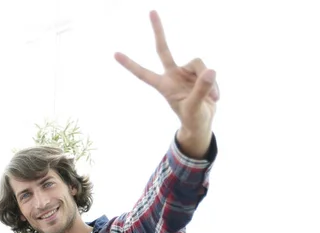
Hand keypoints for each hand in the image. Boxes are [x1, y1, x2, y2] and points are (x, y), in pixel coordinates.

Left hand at [114, 10, 218, 158]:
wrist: (203, 123)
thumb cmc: (193, 119)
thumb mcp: (195, 108)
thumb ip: (201, 90)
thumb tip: (211, 71)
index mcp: (164, 86)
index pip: (143, 73)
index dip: (130, 64)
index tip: (115, 54)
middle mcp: (173, 75)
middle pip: (164, 50)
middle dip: (158, 31)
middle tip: (151, 11)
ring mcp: (186, 73)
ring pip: (198, 64)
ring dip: (208, 81)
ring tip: (212, 98)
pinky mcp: (200, 74)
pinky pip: (209, 71)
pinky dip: (214, 85)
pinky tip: (215, 98)